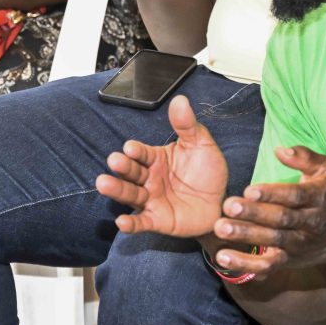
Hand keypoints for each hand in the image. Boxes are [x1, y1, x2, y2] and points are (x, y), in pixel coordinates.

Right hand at [95, 95, 227, 236]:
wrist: (222, 203)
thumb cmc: (208, 172)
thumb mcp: (201, 144)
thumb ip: (187, 125)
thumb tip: (180, 100)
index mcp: (157, 158)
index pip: (141, 153)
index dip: (135, 150)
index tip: (130, 147)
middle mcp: (149, 178)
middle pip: (131, 172)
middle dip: (122, 166)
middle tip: (114, 161)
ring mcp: (151, 199)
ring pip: (130, 194)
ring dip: (117, 189)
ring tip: (103, 184)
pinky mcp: (157, 220)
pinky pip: (141, 222)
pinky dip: (130, 224)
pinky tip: (121, 222)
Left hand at [209, 146, 325, 276]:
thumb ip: (304, 157)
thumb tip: (280, 150)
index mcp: (318, 197)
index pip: (295, 196)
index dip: (272, 194)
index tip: (249, 189)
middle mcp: (310, 223)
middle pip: (280, 219)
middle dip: (254, 214)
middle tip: (229, 206)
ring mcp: (299, 244)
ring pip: (272, 241)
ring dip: (245, 236)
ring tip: (221, 229)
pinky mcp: (289, 260)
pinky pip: (267, 266)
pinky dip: (246, 265)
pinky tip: (224, 257)